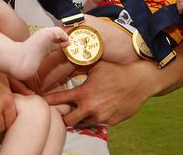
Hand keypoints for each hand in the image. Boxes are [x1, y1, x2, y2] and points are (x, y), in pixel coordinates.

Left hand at [43, 60, 157, 125]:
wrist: (140, 82)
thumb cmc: (116, 71)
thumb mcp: (95, 66)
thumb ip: (79, 67)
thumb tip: (66, 59)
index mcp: (84, 93)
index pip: (58, 100)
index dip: (48, 101)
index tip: (42, 101)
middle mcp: (90, 108)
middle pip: (67, 121)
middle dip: (63, 117)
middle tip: (62, 112)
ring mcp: (101, 117)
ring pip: (83, 124)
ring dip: (80, 118)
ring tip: (81, 110)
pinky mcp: (111, 122)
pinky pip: (98, 123)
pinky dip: (95, 118)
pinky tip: (99, 109)